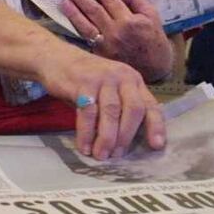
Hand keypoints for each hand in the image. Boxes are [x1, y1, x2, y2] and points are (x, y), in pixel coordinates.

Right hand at [38, 44, 166, 159]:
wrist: (57, 58)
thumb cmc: (88, 81)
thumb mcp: (111, 90)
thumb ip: (122, 109)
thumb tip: (128, 143)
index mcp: (134, 81)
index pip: (150, 105)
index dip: (156, 126)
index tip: (156, 146)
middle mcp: (123, 77)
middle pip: (133, 109)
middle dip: (126, 136)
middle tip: (117, 155)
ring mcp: (103, 78)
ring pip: (111, 112)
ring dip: (107, 138)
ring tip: (101, 155)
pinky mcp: (83, 83)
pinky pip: (87, 112)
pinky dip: (86, 133)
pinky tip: (85, 146)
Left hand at [60, 0, 172, 81]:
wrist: (155, 67)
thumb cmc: (153, 38)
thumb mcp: (152, 15)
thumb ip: (135, 0)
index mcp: (130, 21)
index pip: (110, 0)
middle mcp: (116, 32)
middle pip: (94, 10)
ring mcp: (107, 45)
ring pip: (86, 25)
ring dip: (73, 12)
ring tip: (63, 1)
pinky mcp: (101, 55)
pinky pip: (86, 38)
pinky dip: (77, 28)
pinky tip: (69, 19)